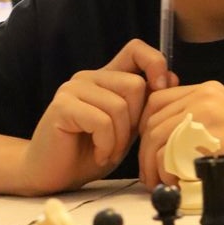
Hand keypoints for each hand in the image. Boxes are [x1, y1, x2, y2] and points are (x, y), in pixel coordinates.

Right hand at [20, 40, 175, 191]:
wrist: (52, 175)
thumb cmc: (89, 153)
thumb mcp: (127, 129)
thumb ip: (144, 105)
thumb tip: (171, 78)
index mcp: (106, 78)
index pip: (136, 49)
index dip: (155, 63)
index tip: (161, 90)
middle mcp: (89, 77)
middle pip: (135, 85)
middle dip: (137, 121)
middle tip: (122, 143)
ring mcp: (73, 89)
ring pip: (120, 106)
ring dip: (120, 139)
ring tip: (108, 152)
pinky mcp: (63, 106)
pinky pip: (101, 122)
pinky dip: (106, 145)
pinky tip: (99, 155)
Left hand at [139, 80, 223, 192]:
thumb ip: (197, 120)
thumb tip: (164, 140)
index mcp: (206, 90)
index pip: (157, 101)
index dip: (146, 128)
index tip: (150, 151)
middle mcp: (204, 95)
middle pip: (152, 119)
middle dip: (144, 150)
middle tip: (150, 175)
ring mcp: (208, 114)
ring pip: (156, 136)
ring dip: (152, 164)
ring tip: (159, 182)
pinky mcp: (211, 136)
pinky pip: (169, 154)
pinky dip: (166, 172)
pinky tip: (176, 182)